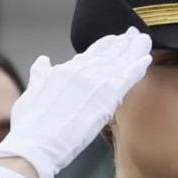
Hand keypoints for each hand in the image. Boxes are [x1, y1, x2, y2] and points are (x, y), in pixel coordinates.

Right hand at [0, 27, 151, 177]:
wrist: (36, 143)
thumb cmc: (31, 125)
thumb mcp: (32, 90)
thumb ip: (40, 73)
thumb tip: (43, 61)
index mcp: (66, 69)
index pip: (91, 52)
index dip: (105, 44)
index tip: (114, 39)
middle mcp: (82, 71)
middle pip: (108, 52)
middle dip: (122, 42)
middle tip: (133, 34)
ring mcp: (95, 83)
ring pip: (120, 60)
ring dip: (134, 48)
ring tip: (144, 40)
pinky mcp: (107, 98)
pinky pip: (127, 77)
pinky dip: (137, 67)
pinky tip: (146, 59)